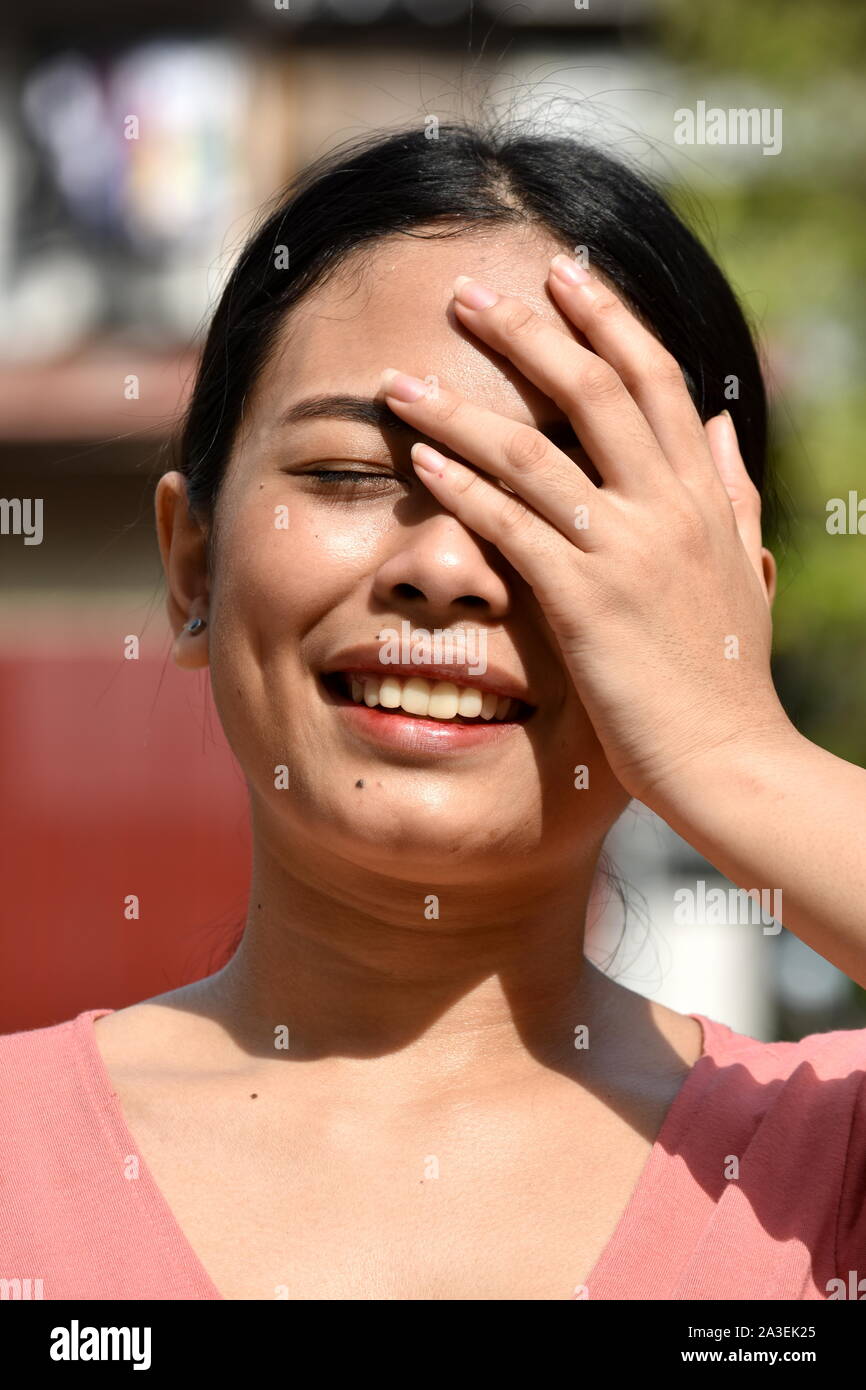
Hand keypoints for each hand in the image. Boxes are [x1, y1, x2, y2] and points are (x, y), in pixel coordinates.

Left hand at [379, 256, 791, 808]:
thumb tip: (721, 424)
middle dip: (524, 333)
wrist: (730, 759)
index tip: (564, 274)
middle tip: (463, 295)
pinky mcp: (585, 603)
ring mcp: (626, 551)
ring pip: (534, 452)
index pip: (654, 378)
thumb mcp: (744, 568)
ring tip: (400, 380)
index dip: (607, 318)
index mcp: (703, 494)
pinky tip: (419, 460)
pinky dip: (462, 487)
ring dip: (460, 408)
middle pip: (590, 390)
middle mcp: (667, 507)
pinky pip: (512, 526)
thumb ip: (730, 491)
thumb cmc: (730, 675)